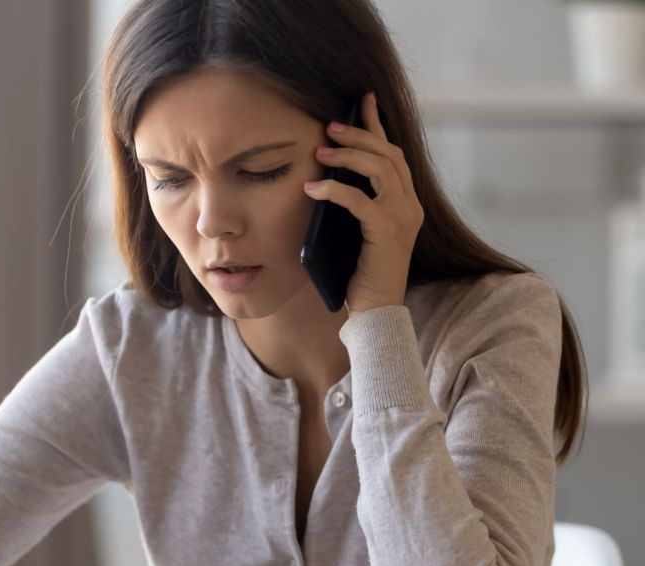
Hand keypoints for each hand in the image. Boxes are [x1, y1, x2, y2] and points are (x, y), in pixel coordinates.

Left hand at [303, 90, 424, 314]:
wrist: (376, 309)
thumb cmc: (362, 272)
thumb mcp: (359, 230)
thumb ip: (355, 203)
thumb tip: (327, 173)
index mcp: (407, 203)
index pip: (394, 154)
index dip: (378, 125)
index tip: (363, 99)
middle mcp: (410, 206)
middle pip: (389, 155)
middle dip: (359, 135)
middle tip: (330, 126)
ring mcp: (403, 217)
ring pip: (380, 170)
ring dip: (348, 156)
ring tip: (321, 151)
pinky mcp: (387, 231)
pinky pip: (359, 200)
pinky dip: (334, 190)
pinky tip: (313, 188)